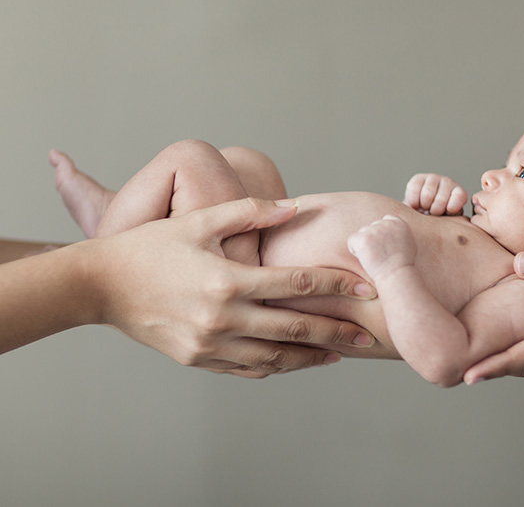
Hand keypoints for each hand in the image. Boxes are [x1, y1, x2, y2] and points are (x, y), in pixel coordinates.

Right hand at [92, 198, 376, 377]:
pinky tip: (298, 360)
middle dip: (337, 331)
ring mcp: (210, 345)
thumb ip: (249, 212)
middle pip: (295, 327)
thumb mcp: (198, 221)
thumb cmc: (151, 247)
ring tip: (341, 353)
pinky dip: (278, 366)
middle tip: (369, 334)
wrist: (100, 286)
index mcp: (227, 281)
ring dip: (312, 356)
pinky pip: (249, 369)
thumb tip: (295, 207)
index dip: (335, 284)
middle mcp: (222, 318)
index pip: (296, 282)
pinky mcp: (200, 360)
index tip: (366, 287)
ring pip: (276, 357)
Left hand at [347, 215, 417, 279]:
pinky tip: (366, 259)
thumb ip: (399, 232)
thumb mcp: (409, 243)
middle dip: (372, 239)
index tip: (385, 246)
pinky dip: (355, 250)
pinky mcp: (362, 238)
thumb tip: (391, 231)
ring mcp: (373, 230)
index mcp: (398, 222)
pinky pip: (352, 241)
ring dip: (364, 245)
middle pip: (372, 227)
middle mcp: (385, 223)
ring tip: (375, 258)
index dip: (382, 233)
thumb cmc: (402, 264)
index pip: (385, 219)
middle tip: (380, 255)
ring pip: (361, 233)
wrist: (396, 274)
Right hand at [404, 173, 467, 214]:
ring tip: (426, 208)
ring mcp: (433, 178)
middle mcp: (447, 182)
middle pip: (441, 199)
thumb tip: (452, 223)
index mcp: (458, 192)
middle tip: (433, 213)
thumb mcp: (450, 220)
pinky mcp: (418, 178)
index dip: (452, 208)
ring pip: (427, 195)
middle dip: (435, 211)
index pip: (459, 197)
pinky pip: (414, 192)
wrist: (422, 210)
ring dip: (424, 206)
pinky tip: (417, 204)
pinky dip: (413, 203)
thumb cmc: (439, 217)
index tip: (446, 213)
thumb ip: (454, 220)